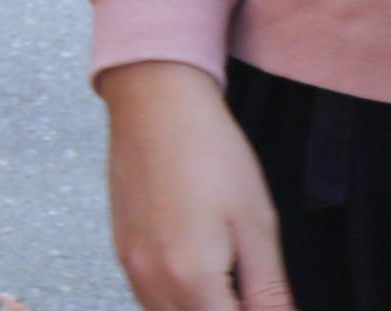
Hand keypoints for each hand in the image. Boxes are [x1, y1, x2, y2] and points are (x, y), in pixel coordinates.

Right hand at [104, 61, 292, 310]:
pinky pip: (149, 301)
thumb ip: (268, 289)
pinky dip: (176, 304)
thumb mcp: (257, 223)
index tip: (269, 301)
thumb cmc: (210, 152)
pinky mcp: (121, 250)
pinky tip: (201, 283)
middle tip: (253, 294)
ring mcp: (131, 266)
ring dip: (201, 310)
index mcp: (191, 277)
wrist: (155, 102)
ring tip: (231, 289)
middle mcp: (152, 280)